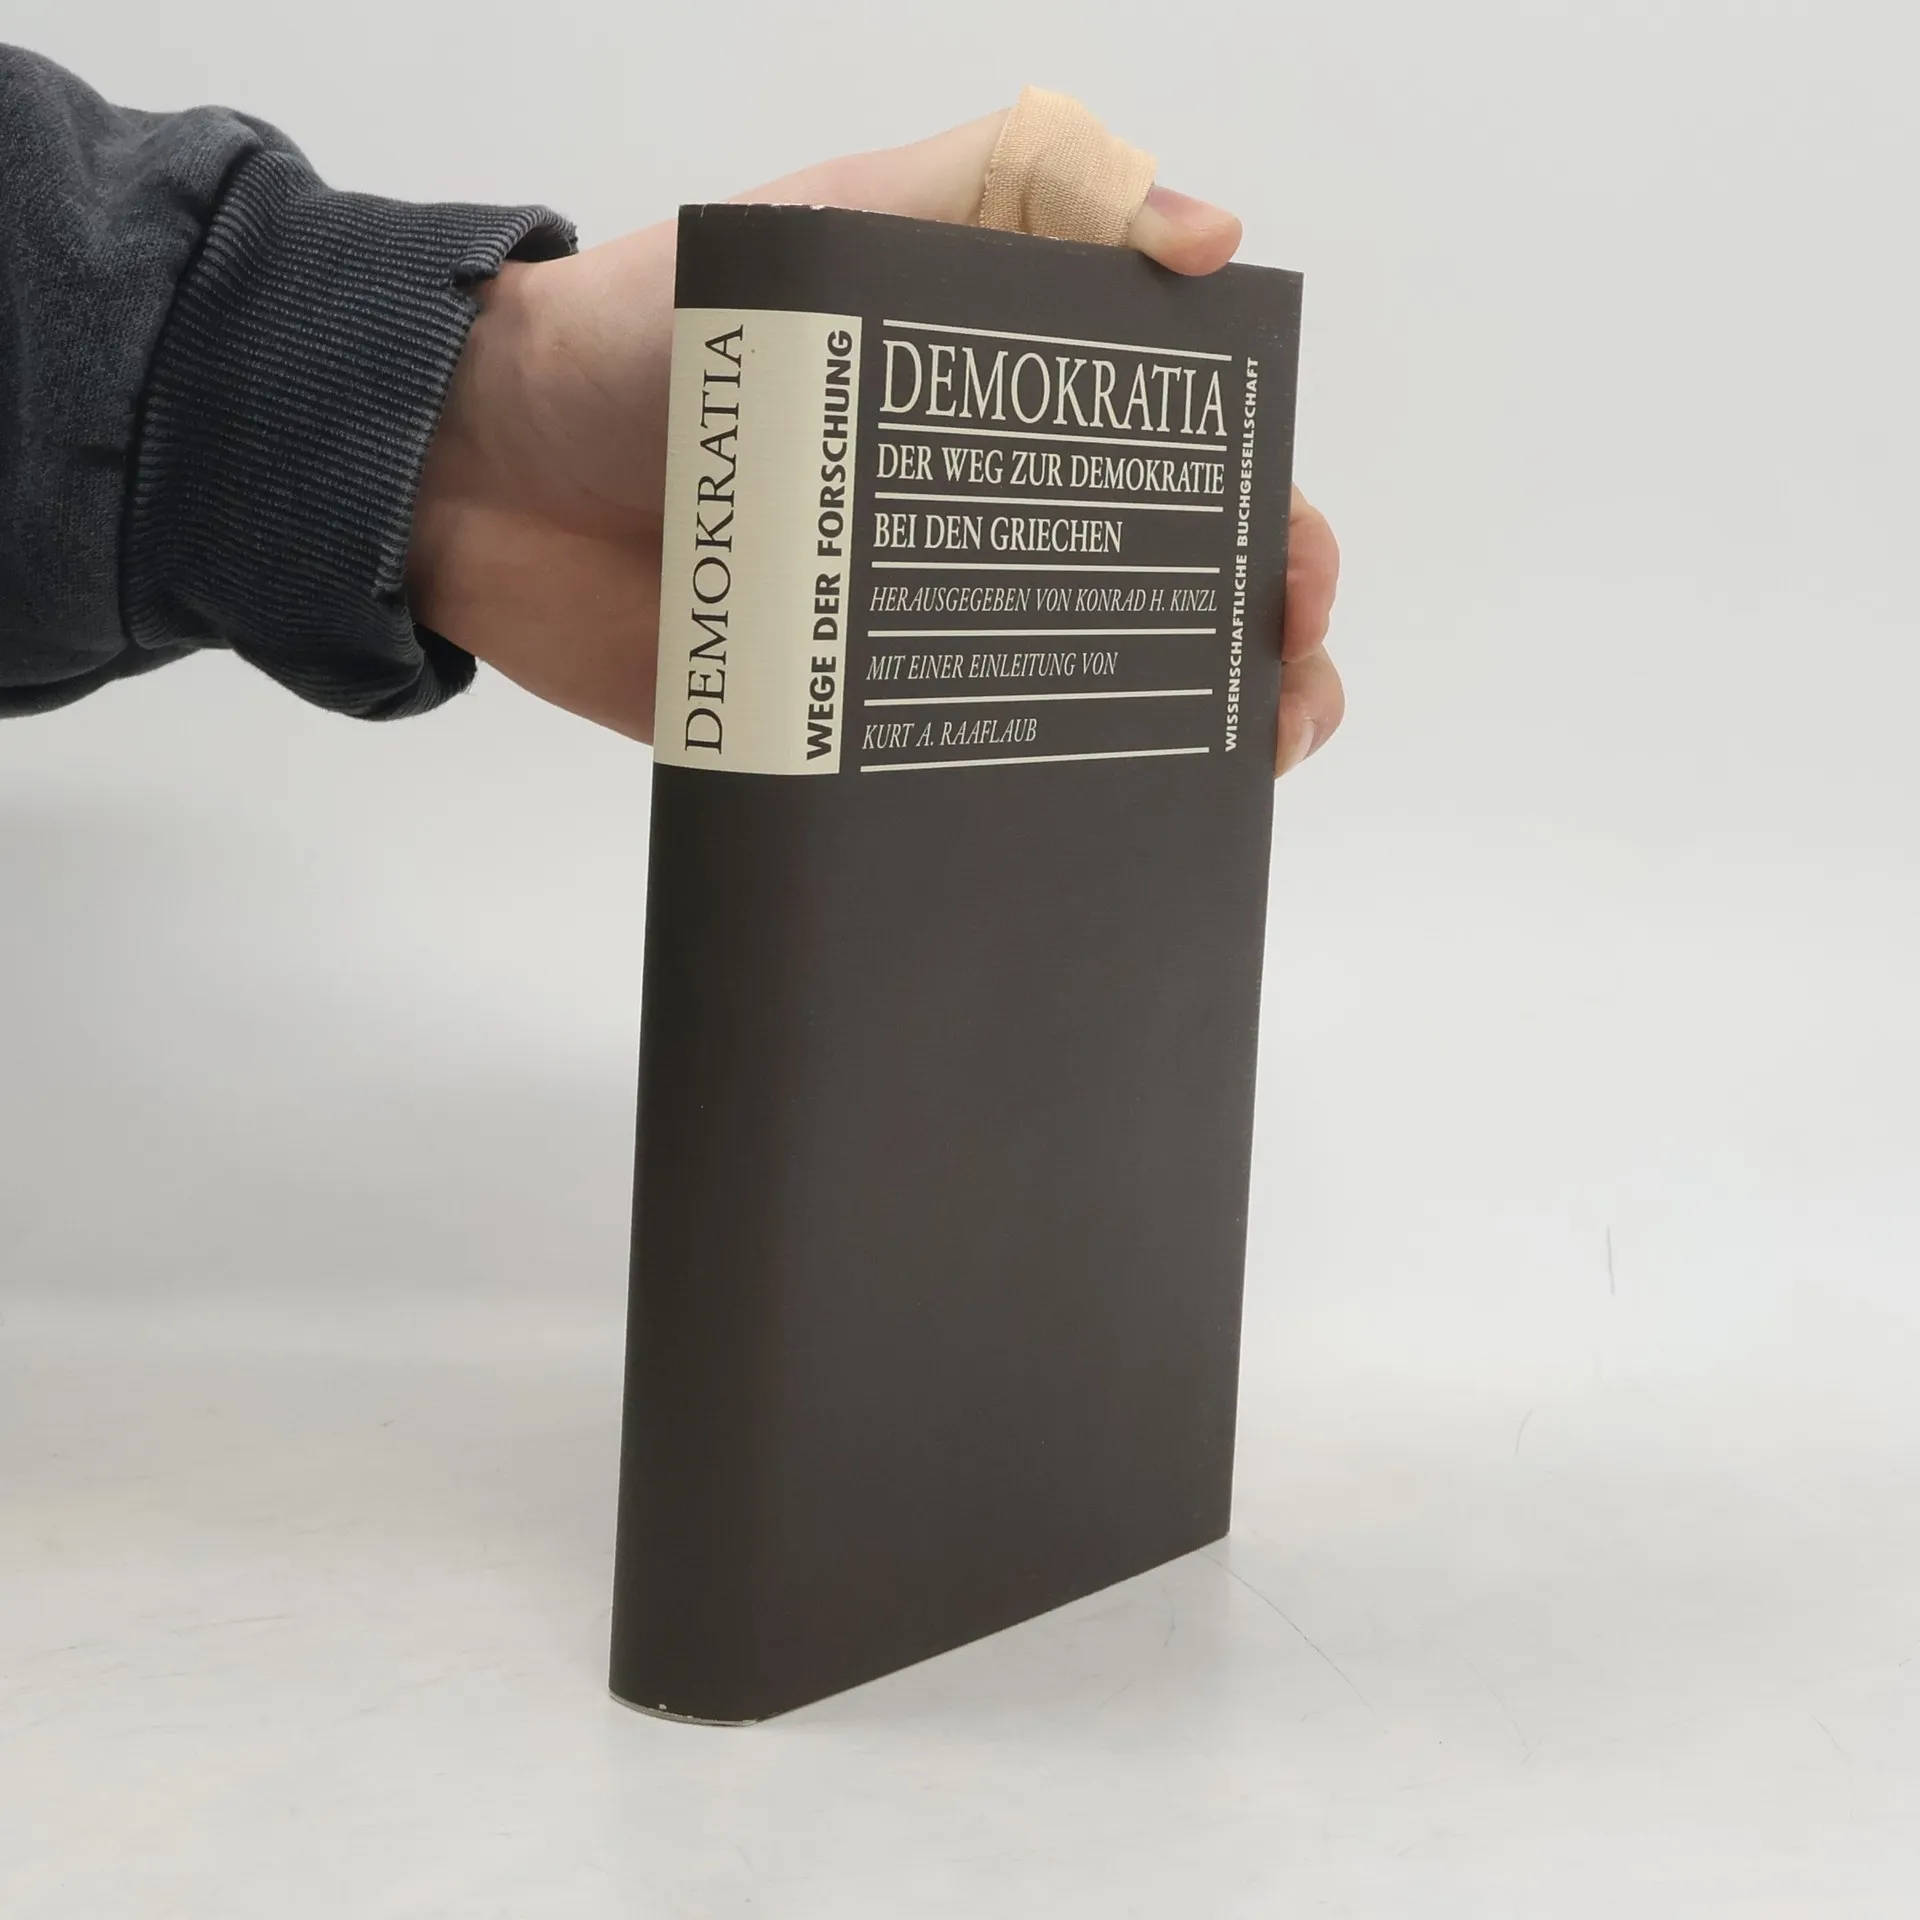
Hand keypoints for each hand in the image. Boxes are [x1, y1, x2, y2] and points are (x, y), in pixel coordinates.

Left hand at [407, 109, 1342, 776]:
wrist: (481, 475)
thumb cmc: (665, 330)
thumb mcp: (849, 216)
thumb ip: (1022, 187)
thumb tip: (1215, 239)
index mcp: (1012, 405)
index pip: (1189, 462)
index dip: (1267, 518)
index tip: (1291, 581)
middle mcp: (988, 524)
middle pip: (1170, 596)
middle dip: (1256, 649)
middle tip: (1275, 701)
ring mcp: (926, 636)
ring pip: (1100, 702)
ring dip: (1191, 742)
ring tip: (1228, 778)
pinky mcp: (857, 730)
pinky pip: (974, 778)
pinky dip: (1053, 809)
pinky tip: (1101, 831)